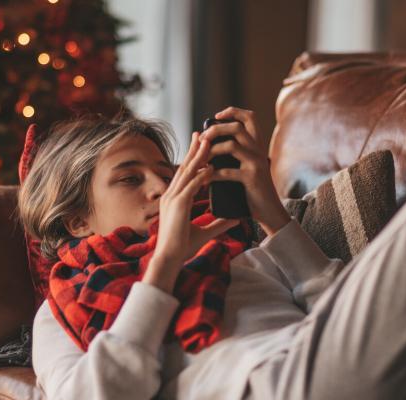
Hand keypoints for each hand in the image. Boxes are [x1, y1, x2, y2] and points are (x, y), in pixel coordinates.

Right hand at [153, 131, 240, 268]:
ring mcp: (172, 199)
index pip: (184, 174)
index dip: (193, 158)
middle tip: (204, 133)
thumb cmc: (182, 247)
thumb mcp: (204, 232)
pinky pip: (191, 186)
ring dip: (198, 156)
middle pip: (184, 167)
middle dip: (195, 149)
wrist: (170, 259)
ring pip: (187, 172)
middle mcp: (171, 195)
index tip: (202, 145)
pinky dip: (201, 175)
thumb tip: (235, 219)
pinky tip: (211, 167)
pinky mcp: (178, 205)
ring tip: (209, 141)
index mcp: (174, 199)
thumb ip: (219, 224)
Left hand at [200, 106, 290, 235]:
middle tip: (201, 139)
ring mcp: (256, 163)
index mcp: (257, 145)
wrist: (269, 211)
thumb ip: (235, 155)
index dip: (233, 111)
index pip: (250, 117)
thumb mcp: (246, 167)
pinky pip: (227, 171)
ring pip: (231, 146)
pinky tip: (204, 179)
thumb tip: (210, 144)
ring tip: (200, 160)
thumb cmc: (253, 190)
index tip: (216, 116)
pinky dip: (212, 174)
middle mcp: (259, 150)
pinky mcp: (252, 178)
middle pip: (237, 127)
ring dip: (211, 151)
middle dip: (215, 129)